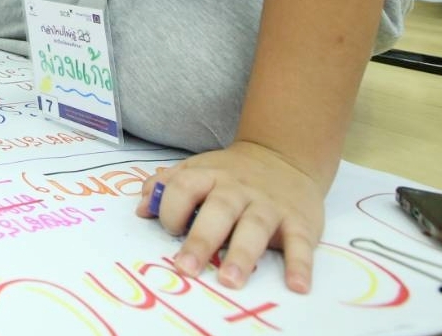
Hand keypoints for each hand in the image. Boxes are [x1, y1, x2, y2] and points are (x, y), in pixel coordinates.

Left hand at [136, 140, 324, 291]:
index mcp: (209, 176)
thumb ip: (167, 187)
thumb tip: (140, 209)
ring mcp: (269, 204)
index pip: (184, 187)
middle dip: (201, 239)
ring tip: (230, 280)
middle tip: (186, 268)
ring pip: (255, 227)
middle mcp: (238, 189)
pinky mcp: (299, 221)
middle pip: (218, 210)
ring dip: (242, 255)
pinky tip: (297, 286)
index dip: (171, 208)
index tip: (168, 229)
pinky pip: (300, 242)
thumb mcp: (197, 169)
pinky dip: (300, 264)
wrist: (284, 156)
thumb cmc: (231, 173)